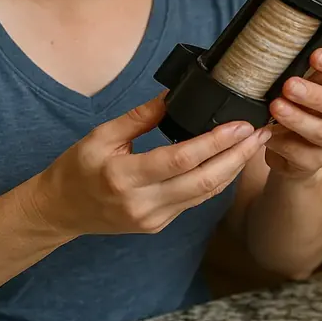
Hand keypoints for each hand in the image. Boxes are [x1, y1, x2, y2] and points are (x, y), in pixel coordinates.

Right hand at [29, 93, 269, 237]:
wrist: (60, 211)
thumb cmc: (76, 169)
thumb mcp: (101, 136)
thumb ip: (140, 117)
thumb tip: (174, 95)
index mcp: (124, 176)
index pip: (180, 159)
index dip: (215, 142)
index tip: (240, 124)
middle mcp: (142, 203)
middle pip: (204, 182)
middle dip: (238, 156)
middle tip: (261, 132)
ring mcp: (153, 219)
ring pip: (205, 195)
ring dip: (234, 168)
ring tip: (254, 143)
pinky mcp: (159, 225)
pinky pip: (195, 201)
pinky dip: (217, 180)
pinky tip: (232, 161)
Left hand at [265, 48, 321, 181]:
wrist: (295, 152)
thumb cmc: (302, 107)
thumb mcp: (306, 86)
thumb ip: (302, 73)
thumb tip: (282, 54)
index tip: (315, 55)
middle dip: (316, 95)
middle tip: (290, 85)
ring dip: (298, 119)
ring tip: (276, 107)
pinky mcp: (315, 162)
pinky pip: (298, 152)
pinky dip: (280, 140)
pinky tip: (266, 131)